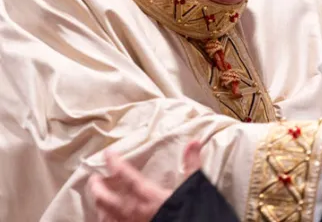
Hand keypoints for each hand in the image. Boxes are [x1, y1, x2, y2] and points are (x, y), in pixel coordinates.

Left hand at [88, 141, 202, 220]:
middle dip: (98, 188)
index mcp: (149, 195)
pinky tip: (107, 219)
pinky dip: (108, 221)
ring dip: (100, 206)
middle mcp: (135, 211)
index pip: (126, 176)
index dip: (115, 163)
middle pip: (107, 199)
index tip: (108, 154)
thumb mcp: (194, 186)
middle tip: (94, 178)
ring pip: (107, 216)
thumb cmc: (189, 212)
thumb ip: (191, 164)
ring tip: (98, 200)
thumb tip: (194, 142)